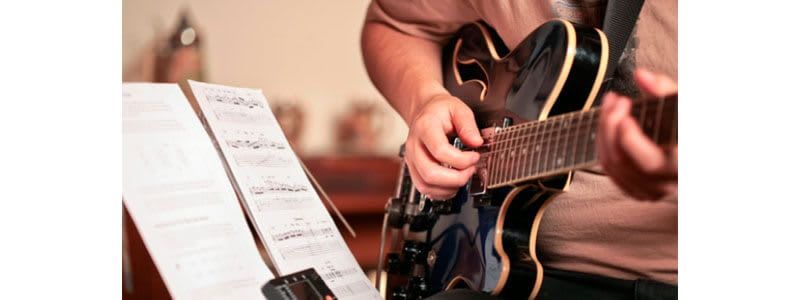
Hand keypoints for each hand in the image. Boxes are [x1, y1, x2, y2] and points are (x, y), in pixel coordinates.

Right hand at [404, 94, 483, 199]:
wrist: (424, 111)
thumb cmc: (440, 111)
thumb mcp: (458, 109)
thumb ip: (468, 125)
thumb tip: (476, 142)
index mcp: (425, 127)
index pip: (440, 151)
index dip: (461, 160)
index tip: (475, 157)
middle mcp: (414, 146)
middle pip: (430, 173)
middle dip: (456, 178)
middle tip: (470, 171)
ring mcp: (411, 159)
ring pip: (426, 185)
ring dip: (449, 188)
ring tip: (463, 177)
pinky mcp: (414, 169)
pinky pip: (424, 189)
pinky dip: (441, 192)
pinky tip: (453, 185)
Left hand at [597, 69, 677, 200]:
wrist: (693, 142)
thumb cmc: (690, 121)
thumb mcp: (684, 103)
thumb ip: (664, 89)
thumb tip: (641, 75)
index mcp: (685, 165)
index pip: (651, 163)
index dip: (631, 141)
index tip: (625, 116)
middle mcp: (668, 183)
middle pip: (623, 162)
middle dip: (611, 126)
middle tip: (615, 99)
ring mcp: (651, 190)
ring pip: (611, 165)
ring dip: (603, 130)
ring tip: (611, 103)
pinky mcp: (638, 189)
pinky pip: (609, 170)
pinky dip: (603, 143)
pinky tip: (609, 121)